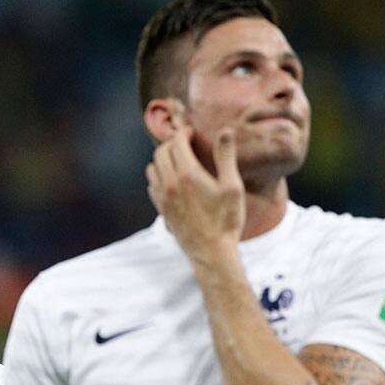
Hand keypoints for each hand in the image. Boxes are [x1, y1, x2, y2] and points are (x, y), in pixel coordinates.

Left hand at [146, 122, 245, 261]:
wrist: (211, 253)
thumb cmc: (226, 220)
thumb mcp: (232, 187)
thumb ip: (225, 157)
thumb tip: (225, 131)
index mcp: (188, 174)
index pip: (177, 142)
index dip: (184, 133)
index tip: (192, 132)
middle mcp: (170, 183)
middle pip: (161, 152)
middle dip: (172, 143)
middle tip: (185, 144)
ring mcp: (162, 198)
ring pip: (152, 167)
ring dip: (163, 159)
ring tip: (178, 160)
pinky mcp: (161, 209)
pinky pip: (151, 185)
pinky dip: (158, 176)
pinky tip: (171, 180)